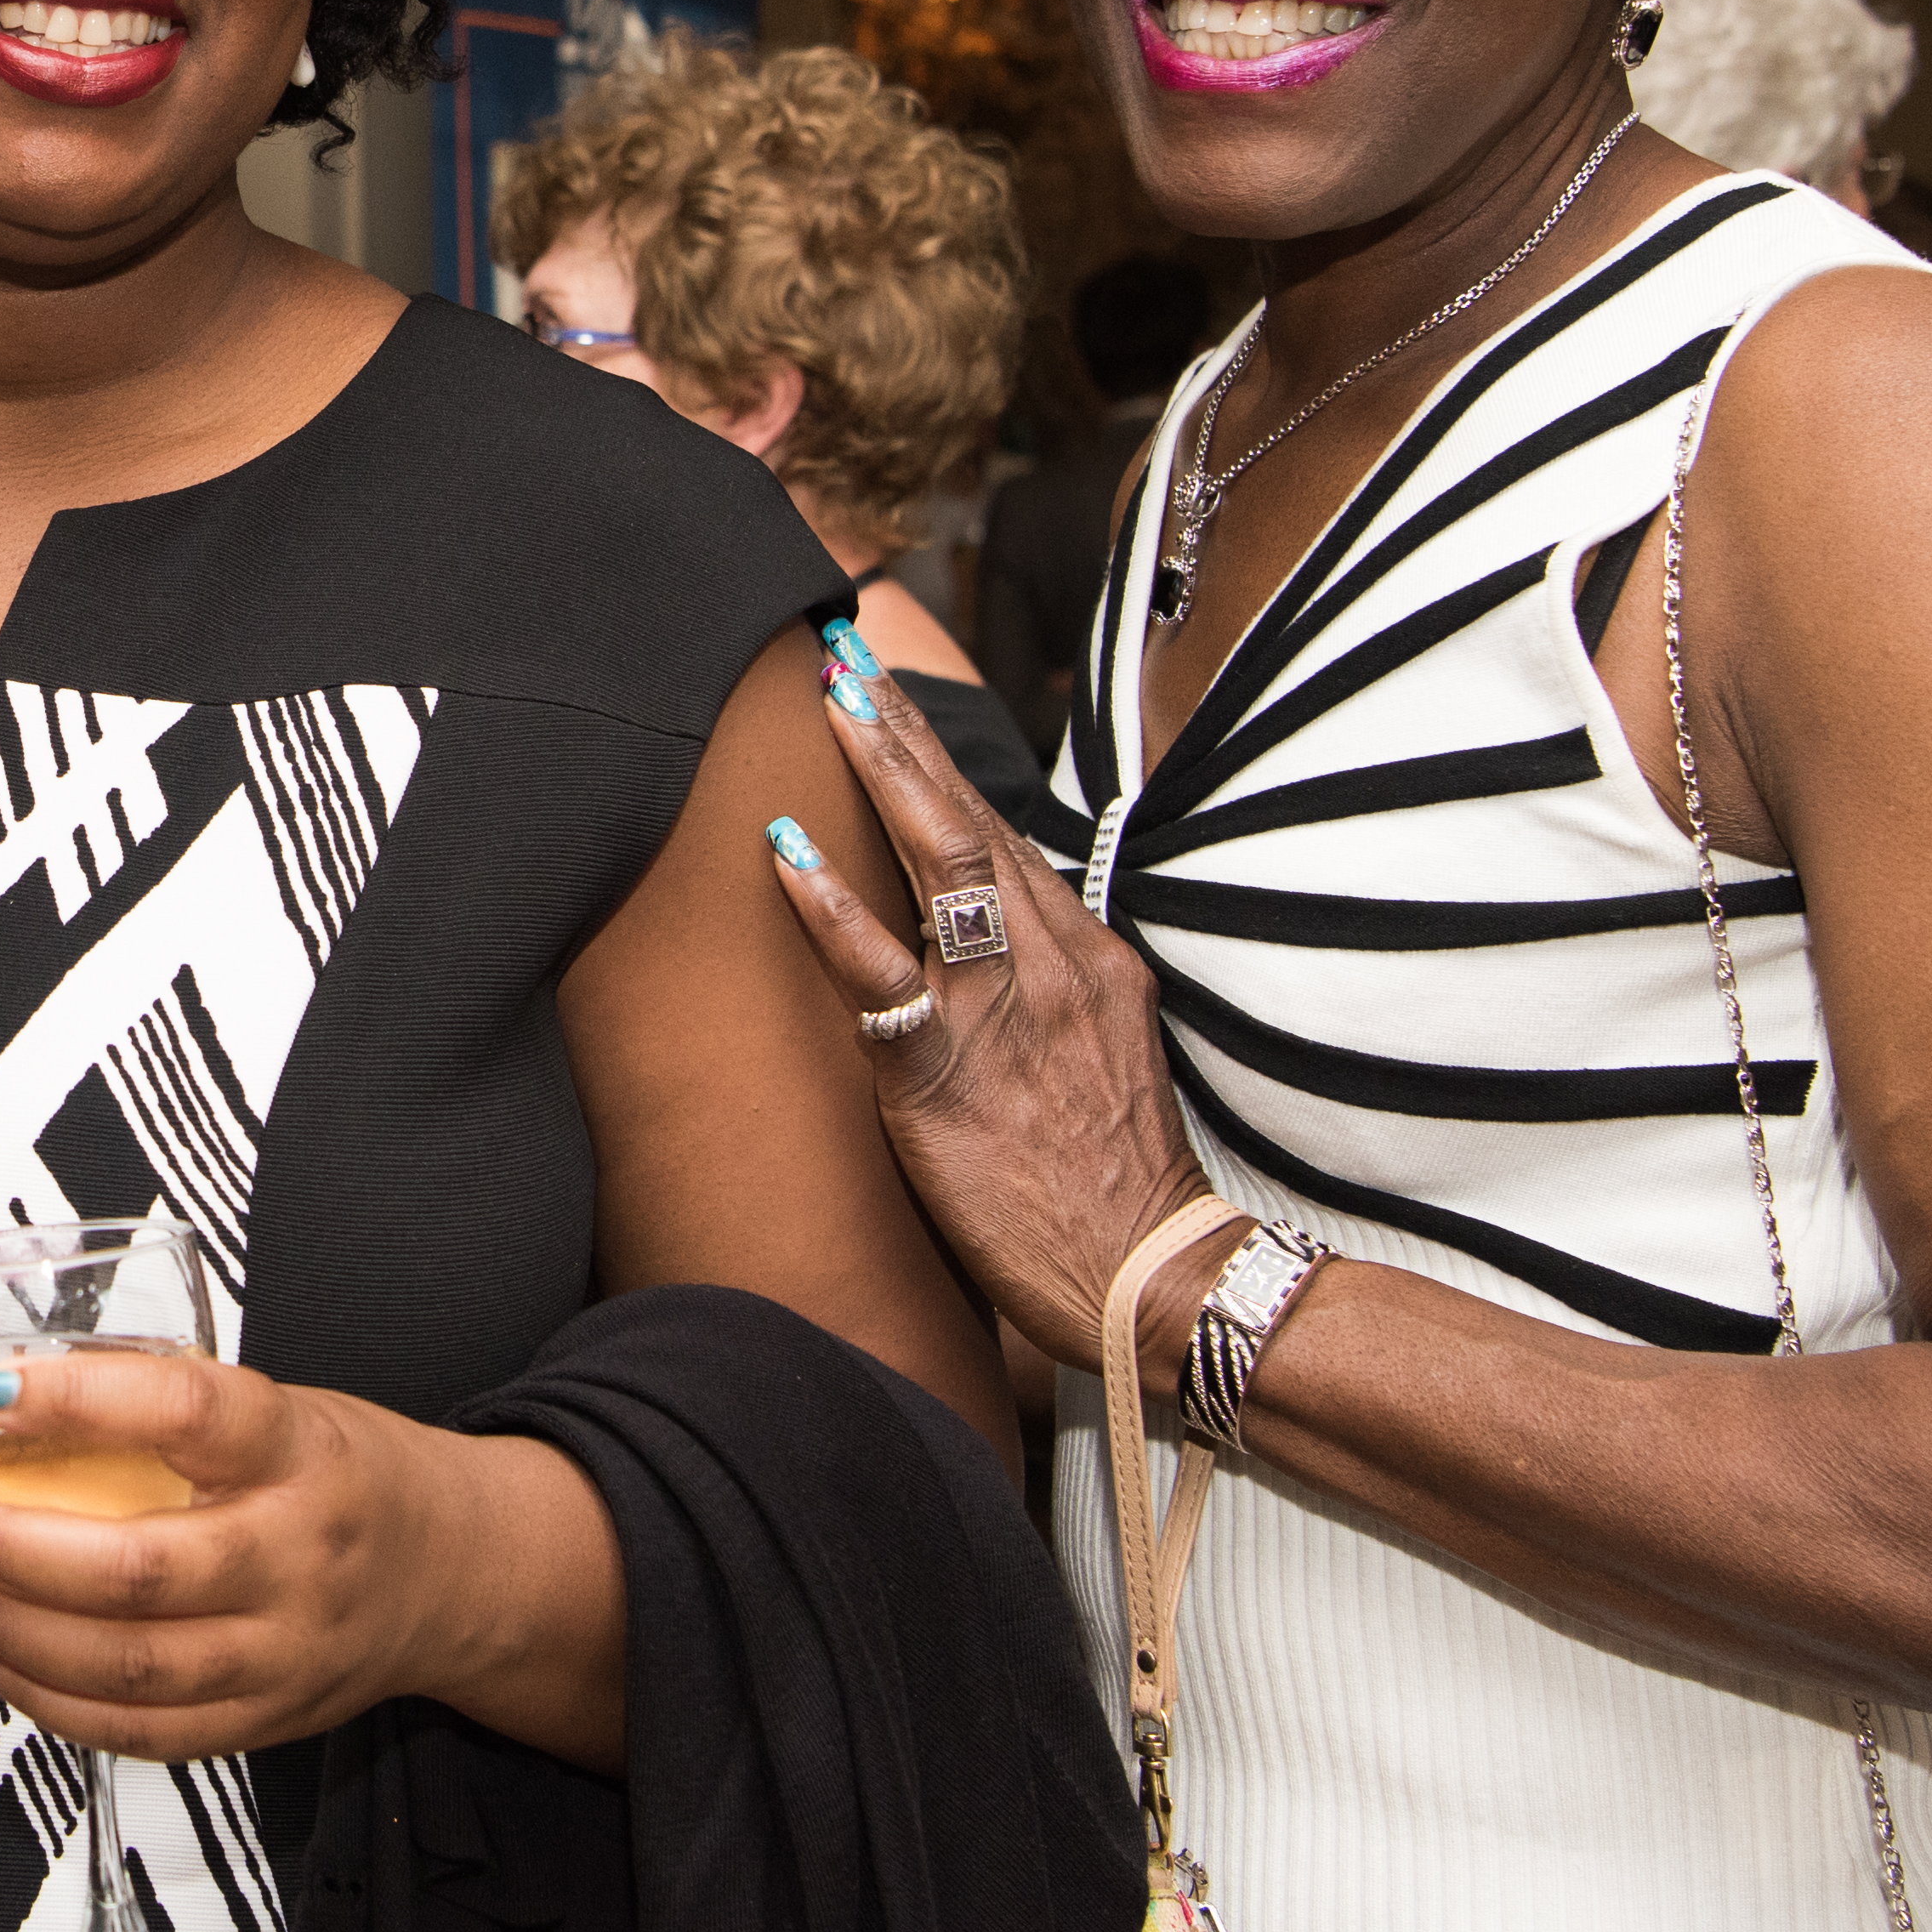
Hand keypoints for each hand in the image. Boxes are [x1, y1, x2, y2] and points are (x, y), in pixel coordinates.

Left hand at [0, 1353, 577, 1761]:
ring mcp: (285, 1653)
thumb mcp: (275, 1409)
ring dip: (8, 1627)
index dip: (76, 1400)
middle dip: (5, 1544)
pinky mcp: (266, 1721)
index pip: (187, 1411)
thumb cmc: (335, 1475)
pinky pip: (140, 1730)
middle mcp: (299, 1556)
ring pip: (127, 1664)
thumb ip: (157, 1412)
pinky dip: (50, 1698)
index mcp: (299, 1449)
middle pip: (135, 1569)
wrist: (451, 1572)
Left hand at [756, 632, 1224, 1381]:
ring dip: (880, 771)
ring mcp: (1000, 1009)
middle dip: (909, 733)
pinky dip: (828, 904)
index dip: (948, 770)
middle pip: (973, 821)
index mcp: (1088, 960)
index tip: (899, 705)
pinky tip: (782, 853)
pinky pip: (877, 970)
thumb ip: (1056, 1000)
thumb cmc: (1116, 1189)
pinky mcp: (947, 1069)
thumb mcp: (1105, 1064)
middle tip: (852, 658)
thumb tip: (1006, 959)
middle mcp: (1051, 963)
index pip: (1008, 841)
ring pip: (938, 861)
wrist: (1149, 1274)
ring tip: (831, 701)